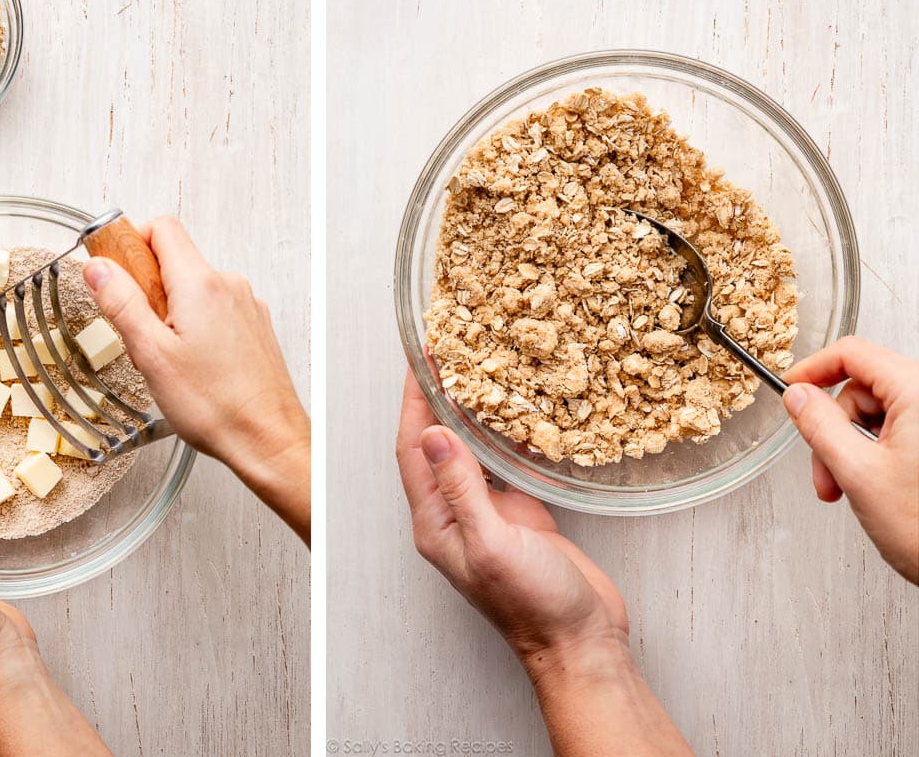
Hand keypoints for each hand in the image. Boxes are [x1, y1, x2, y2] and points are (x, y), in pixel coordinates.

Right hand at [83, 216, 309, 542]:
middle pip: (176, 259)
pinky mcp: (254, 326)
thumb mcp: (152, 355)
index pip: (162, 229)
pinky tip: (193, 363)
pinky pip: (216, 309)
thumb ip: (122, 304)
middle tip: (139, 329)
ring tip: (168, 356)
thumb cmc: (215, 405)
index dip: (132, 243)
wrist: (266, 438)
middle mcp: (229, 286)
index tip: (115, 272)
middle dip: (149, 286)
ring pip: (195, 287)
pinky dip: (196, 324)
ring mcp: (246, 306)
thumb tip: (99, 268)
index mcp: (201, 284)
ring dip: (172, 309)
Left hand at [395, 372, 625, 665]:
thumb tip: (434, 435)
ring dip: (472, 411)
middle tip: (449, 352)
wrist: (579, 641)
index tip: (418, 360)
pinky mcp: (520, 514)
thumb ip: (462, 490)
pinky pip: (505, 465)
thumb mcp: (492, 544)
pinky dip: (508, 436)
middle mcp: (454, 514)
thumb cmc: (534, 605)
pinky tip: (520, 410)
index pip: (413, 449)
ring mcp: (487, 513)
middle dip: (438, 397)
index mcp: (435, 522)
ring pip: (471, 451)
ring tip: (481, 368)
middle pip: (437, 443)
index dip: (414, 402)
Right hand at [783, 336, 918, 582]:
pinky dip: (872, 456)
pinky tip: (870, 487)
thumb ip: (820, 426)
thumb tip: (799, 397)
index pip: (854, 354)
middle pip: (862, 390)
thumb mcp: (858, 473)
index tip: (791, 389)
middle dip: (833, 430)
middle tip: (825, 471)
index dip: (814, 369)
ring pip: (875, 415)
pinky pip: (895, 433)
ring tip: (847, 489)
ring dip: (850, 450)